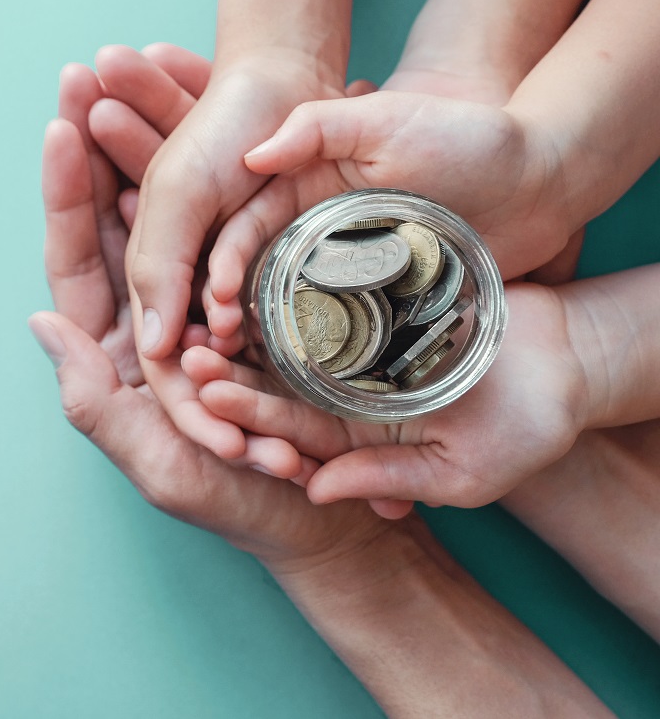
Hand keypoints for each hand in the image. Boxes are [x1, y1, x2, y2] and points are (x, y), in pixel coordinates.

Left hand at [30, 65, 395, 565]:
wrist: (330, 517)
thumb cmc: (242, 505)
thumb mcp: (162, 466)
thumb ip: (95, 405)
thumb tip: (41, 322)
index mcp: (119, 350)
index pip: (79, 259)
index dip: (67, 194)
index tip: (61, 125)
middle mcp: (155, 312)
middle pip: (119, 214)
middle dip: (105, 142)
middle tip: (93, 67)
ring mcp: (207, 293)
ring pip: (172, 202)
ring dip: (157, 133)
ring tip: (145, 61)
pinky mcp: (259, 284)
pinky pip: (231, 214)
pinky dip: (221, 162)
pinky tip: (214, 107)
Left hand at [188, 282, 590, 509]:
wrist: (569, 362)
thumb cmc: (526, 427)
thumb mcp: (461, 470)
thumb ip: (389, 478)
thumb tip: (316, 490)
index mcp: (352, 438)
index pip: (288, 429)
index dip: (247, 412)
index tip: (207, 392)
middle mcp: (340, 394)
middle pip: (273, 380)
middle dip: (228, 366)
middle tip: (186, 348)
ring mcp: (353, 348)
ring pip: (284, 336)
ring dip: (243, 324)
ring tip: (204, 304)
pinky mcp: (370, 304)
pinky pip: (318, 293)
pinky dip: (285, 283)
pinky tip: (247, 266)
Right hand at [203, 91, 575, 337]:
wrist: (541, 175)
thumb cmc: (463, 134)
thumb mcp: (385, 117)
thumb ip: (316, 127)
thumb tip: (251, 159)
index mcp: (299, 190)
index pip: (238, 233)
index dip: (219, 267)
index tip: (215, 300)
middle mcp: (312, 235)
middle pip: (249, 283)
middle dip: (226, 318)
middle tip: (219, 351)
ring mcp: (346, 273)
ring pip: (286, 315)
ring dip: (261, 347)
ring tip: (250, 373)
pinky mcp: (383, 304)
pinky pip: (340, 336)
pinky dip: (316, 358)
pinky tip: (302, 385)